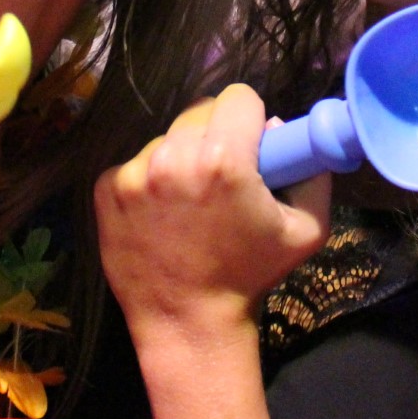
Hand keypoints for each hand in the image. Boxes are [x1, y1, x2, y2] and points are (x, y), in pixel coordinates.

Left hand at [95, 85, 329, 335]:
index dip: (251, 119)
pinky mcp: (106, 188)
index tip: (251, 145)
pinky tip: (162, 214)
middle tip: (222, 175)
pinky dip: (150, 179)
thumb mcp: (307, 230)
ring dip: (182, 157)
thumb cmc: (250, 275)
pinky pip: (136, 162)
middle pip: (201, 111)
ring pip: (167, 137)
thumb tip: (281, 129)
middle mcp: (173, 159)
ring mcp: (134, 173)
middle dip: (217, 134)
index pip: (239, 97)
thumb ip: (311, 171)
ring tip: (190, 202)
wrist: (187, 321)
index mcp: (224, 161)